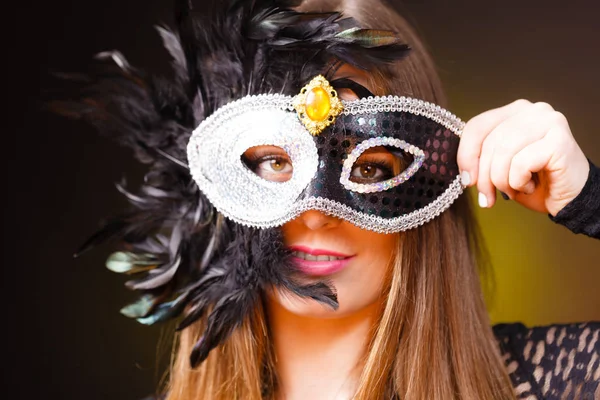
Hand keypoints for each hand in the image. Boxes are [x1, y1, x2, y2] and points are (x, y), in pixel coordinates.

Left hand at [457, 99, 588, 215]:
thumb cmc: (535, 182)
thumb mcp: (499, 166)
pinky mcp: (559, 140)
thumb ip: (481, 157)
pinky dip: (519, 182)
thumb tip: (463, 170)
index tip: (467, 181)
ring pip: (503, 152)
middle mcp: (533, 111)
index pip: (476, 126)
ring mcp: (549, 122)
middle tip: (487, 197)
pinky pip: (520, 163)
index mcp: (514, 111)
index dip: (466, 156)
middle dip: (483, 176)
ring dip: (501, 181)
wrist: (570, 199)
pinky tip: (530, 185)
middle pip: (488, 141)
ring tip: (512, 191)